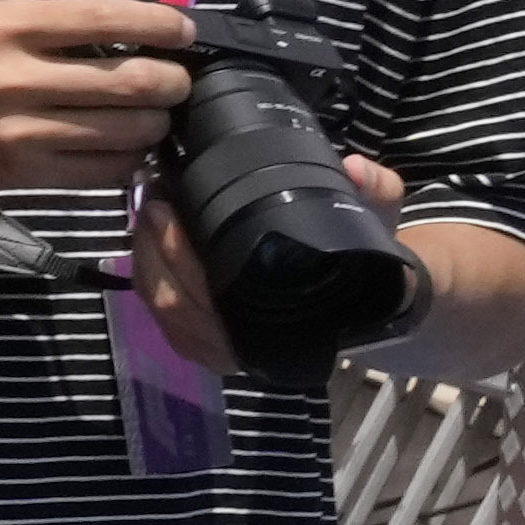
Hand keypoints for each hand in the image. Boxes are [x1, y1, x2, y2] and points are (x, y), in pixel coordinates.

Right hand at [0, 0, 197, 196]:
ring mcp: (17, 131)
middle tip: (173, 76)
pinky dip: (133, 154)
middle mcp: (10, 78)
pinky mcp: (24, 174)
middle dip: (172, 79)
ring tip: (151, 108)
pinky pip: (107, 169)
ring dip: (157, 118)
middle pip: (131, 82)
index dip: (163, 24)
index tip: (182, 30)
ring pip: (127, 130)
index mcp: (7, 24)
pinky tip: (124, 138)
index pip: (109, 18)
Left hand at [130, 149, 409, 377]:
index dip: (184, 255)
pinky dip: (148, 281)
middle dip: (155, 248)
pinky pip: (164, 323)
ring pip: (165, 312)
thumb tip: (358, 170)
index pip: (220, 298)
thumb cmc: (367, 260)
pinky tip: (144, 244)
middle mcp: (258, 345)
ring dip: (144, 260)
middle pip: (179, 302)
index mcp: (300, 321)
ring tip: (146, 212)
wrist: (375, 303)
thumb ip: (377, 193)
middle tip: (152, 199)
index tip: (171, 208)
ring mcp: (230, 353)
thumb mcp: (380, 223)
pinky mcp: (213, 351)